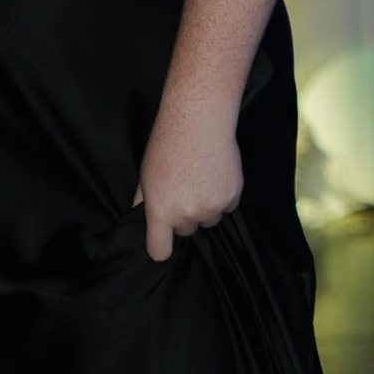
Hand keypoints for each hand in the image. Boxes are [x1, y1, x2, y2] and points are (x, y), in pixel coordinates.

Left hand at [135, 108, 244, 262]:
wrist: (200, 124)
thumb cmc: (167, 146)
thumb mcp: (146, 176)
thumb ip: (143, 201)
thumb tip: (141, 217)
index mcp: (160, 211)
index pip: (159, 250)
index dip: (161, 248)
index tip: (163, 244)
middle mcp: (186, 214)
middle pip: (187, 230)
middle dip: (186, 216)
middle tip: (185, 189)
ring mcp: (211, 207)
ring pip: (209, 219)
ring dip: (206, 207)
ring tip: (203, 179)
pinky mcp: (232, 197)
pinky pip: (227, 207)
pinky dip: (224, 196)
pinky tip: (217, 174)